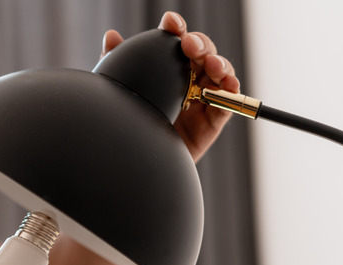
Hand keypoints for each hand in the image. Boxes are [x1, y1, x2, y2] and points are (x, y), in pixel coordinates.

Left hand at [101, 11, 239, 161]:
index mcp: (165, 68)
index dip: (174, 29)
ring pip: (218, 71)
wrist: (137, 163)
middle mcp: (186, 79)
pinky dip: (231, 89)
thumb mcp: (122, 92)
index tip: (170, 22)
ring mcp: (202, 97)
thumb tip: (111, 37)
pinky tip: (225, 83)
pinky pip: (230, 100)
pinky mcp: (213, 118)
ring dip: (217, 62)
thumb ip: (117, 63)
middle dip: (198, 43)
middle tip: (188, 45)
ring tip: (210, 64)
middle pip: (201, 52)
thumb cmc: (132, 126)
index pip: (173, 42)